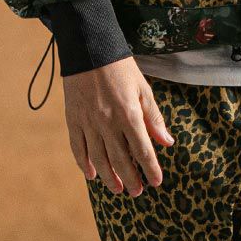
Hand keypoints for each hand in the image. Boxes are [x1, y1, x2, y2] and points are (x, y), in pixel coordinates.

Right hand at [62, 58, 174, 194]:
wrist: (88, 49)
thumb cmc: (120, 68)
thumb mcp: (143, 89)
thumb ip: (154, 117)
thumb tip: (167, 142)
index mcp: (128, 113)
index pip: (142, 149)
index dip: (150, 168)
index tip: (157, 182)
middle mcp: (107, 122)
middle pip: (120, 159)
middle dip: (131, 178)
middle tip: (138, 192)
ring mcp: (88, 122)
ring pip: (98, 158)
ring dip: (109, 176)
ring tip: (118, 190)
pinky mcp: (72, 119)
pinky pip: (78, 147)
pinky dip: (83, 163)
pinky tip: (91, 175)